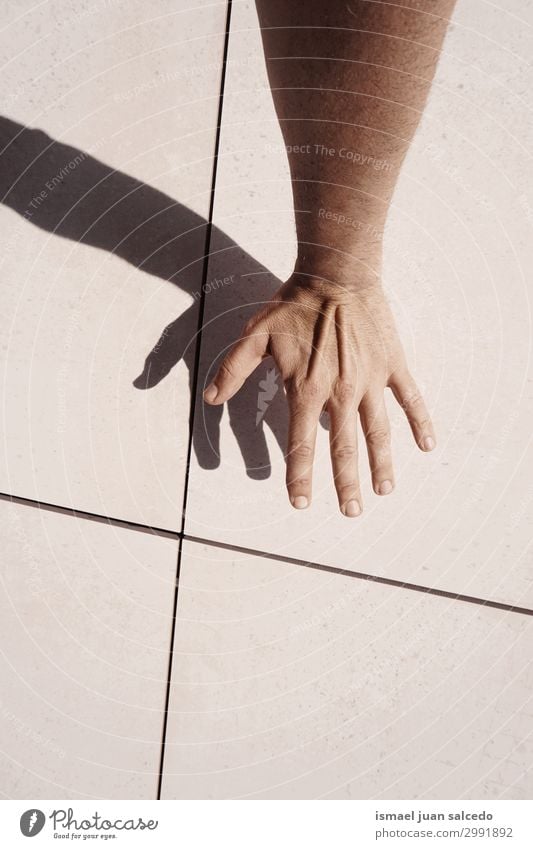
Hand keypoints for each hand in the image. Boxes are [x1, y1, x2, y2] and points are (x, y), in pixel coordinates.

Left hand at [203, 274, 435, 515]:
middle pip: (344, 448)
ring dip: (381, 464)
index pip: (301, 443)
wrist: (336, 272)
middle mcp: (340, 392)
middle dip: (346, 484)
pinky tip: (427, 446)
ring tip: (384, 492)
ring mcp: (370, 380)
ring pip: (378, 432)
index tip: (300, 502)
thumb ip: (234, 370)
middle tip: (351, 513)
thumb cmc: (293, 304)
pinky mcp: (392, 364)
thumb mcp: (255, 336)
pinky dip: (420, 422)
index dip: (299, 475)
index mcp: (306, 389)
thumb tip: (212, 399)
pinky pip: (410, 399)